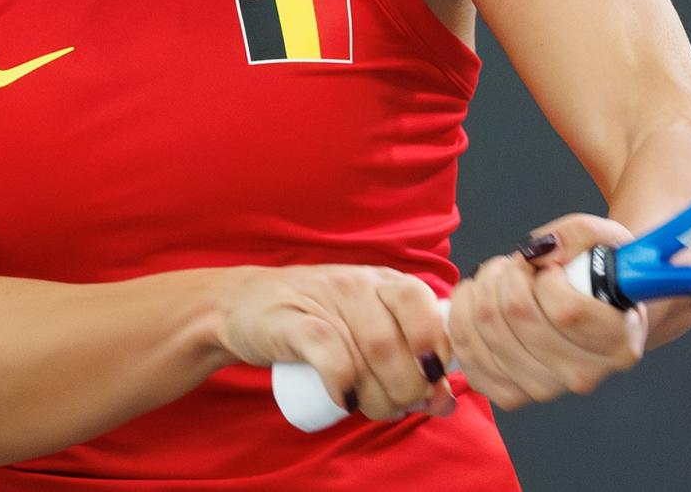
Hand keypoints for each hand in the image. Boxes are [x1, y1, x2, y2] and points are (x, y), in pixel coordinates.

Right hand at [218, 264, 454, 421]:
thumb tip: (446, 403)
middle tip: (399, 406)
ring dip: (379, 395)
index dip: (435, 347)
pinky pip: (327, 352)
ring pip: (369, 351)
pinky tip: (345, 401)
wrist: (244, 307)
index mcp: (385, 283)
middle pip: (397, 342)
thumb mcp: (367, 332)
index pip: (424, 304)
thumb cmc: (317, 323)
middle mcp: (359, 285)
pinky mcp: (290, 322)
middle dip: (407, 388)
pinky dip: (344, 381)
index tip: (433, 381)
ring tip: (374, 409)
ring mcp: (325, 301)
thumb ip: (407, 362)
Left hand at [448, 213, 647, 410]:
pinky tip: (477, 300)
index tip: (551, 268)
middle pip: (519, 316)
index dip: (547, 277)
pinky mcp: (510, 394)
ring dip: (481, 290)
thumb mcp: (607, 240)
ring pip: (487, 330)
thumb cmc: (602, 277)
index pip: (566, 310)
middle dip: (507, 274)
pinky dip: (462, 317)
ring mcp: (544, 389)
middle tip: (516, 265)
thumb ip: (578, 233)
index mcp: (617, 343)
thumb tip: (539, 249)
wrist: (594, 315)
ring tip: (498, 278)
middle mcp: (582, 375)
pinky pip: (467, 354)